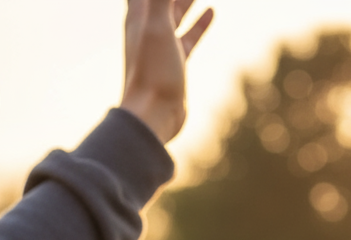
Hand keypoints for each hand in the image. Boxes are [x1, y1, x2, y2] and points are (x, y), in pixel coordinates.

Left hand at [120, 0, 213, 143]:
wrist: (154, 117)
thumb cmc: (152, 72)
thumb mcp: (157, 24)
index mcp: (138, 15)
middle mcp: (146, 27)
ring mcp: (161, 46)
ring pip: (176, 11)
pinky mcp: (175, 63)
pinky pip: (188, 35)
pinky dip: (199, 21)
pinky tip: (212, 11)